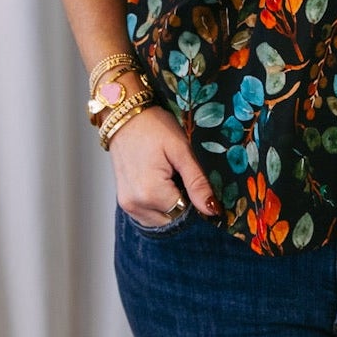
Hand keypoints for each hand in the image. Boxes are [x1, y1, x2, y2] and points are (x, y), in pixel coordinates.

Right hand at [108, 104, 219, 225]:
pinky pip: (149, 215)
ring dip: (171, 205)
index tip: (192, 179)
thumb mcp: (181, 151)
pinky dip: (159, 205)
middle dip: (183, 203)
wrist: (124, 116)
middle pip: (173, 219)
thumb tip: (212, 210)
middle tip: (179, 174)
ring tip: (168, 177)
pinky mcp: (124, 202)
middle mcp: (136, 204)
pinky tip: (159, 183)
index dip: (195, 199)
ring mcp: (128, 205)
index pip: (186, 213)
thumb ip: (197, 183)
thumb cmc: (153, 127)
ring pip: (162, 220)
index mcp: (151, 193)